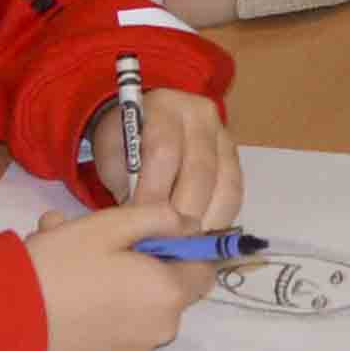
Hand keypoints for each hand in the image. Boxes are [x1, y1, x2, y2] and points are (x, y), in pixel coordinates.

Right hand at [23, 199, 223, 350]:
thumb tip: (187, 224)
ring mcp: (135, 347)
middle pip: (169, 284)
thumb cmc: (61, 266)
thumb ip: (158, 218)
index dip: (185, 245)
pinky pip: (119, 321)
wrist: (8, 320)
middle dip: (141, 257)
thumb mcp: (109, 225)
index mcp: (170, 293)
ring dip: (115, 275)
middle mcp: (162, 327)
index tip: (151, 231)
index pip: (204, 267)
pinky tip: (62, 279)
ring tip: (66, 248)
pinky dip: (102, 299)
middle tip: (97, 235)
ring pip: (139, 300)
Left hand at [112, 88, 241, 229]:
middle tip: (168, 241)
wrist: (145, 125)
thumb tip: (145, 225)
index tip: (145, 224)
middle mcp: (200, 115)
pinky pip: (235, 192)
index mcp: (163, 108)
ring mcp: (222, 135)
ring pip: (224, 184)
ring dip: (205, 220)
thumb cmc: (126, 144)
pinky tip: (202, 233)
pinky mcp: (234, 156)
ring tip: (186, 243)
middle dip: (183, 213)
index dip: (155, 192)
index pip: (163, 151)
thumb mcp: (114, 158)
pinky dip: (220, 217)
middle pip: (199, 170)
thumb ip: (128, 185)